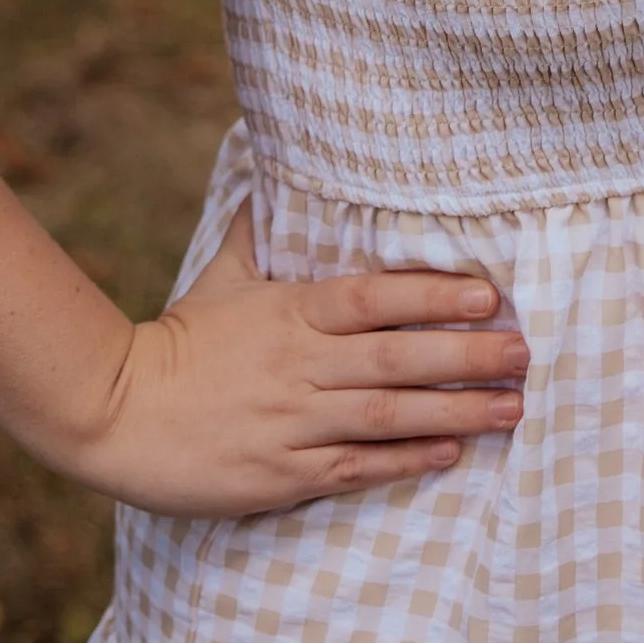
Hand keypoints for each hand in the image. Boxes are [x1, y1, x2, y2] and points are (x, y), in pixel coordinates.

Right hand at [71, 203, 528, 515]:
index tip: (487, 293)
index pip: (373, 298)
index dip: (431, 294)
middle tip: (525, 353)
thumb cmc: (180, 340)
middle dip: (466, 356)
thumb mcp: (221, 276)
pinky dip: (406, 458)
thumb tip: (275, 169)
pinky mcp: (285, 473)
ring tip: (511, 408)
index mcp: (291, 312)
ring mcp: (295, 422)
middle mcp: (301, 366)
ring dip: (454, 411)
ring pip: (388, 415)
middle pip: (396, 358)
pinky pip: (358, 466)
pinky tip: (451, 452)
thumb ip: (258, 229)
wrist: (118, 414)